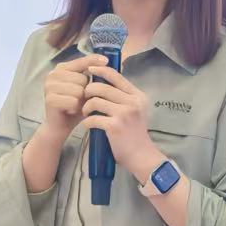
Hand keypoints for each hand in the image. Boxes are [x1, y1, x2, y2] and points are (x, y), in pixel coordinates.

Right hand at [39, 55, 103, 144]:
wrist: (61, 125)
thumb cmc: (75, 105)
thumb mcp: (85, 88)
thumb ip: (91, 75)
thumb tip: (105, 62)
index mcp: (62, 68)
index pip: (81, 61)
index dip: (94, 60)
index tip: (106, 61)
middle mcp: (54, 74)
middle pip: (82, 79)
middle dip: (86, 91)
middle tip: (79, 99)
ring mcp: (49, 86)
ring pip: (79, 91)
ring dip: (81, 101)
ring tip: (75, 105)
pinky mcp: (50, 98)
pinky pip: (73, 101)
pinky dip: (75, 108)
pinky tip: (70, 110)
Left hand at [80, 66, 157, 181]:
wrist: (141, 155)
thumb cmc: (135, 132)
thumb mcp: (136, 109)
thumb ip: (125, 97)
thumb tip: (106, 82)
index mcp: (137, 95)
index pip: (116, 76)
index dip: (101, 70)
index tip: (90, 70)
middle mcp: (132, 102)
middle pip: (102, 88)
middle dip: (89, 91)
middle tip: (85, 99)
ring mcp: (124, 114)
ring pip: (95, 101)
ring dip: (86, 107)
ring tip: (86, 113)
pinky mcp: (114, 126)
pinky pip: (93, 118)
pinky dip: (87, 121)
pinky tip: (88, 125)